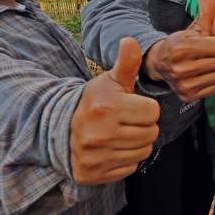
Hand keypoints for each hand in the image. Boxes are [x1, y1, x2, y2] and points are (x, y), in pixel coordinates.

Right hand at [71, 37, 159, 184]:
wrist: (61, 129)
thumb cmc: (96, 102)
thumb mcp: (110, 81)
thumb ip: (127, 63)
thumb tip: (130, 40)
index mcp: (107, 107)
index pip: (153, 112)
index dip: (146, 109)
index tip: (132, 107)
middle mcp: (100, 133)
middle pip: (151, 133)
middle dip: (143, 126)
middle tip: (126, 122)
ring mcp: (96, 156)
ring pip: (143, 152)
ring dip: (137, 144)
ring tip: (120, 134)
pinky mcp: (94, 174)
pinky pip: (130, 168)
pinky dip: (125, 160)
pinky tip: (112, 149)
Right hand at [143, 0, 214, 101]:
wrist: (161, 64)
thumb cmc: (182, 43)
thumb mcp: (193, 28)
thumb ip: (204, 12)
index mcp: (181, 48)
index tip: (207, 43)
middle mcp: (180, 68)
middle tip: (209, 55)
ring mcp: (183, 85)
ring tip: (207, 64)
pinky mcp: (187, 96)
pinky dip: (213, 81)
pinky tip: (203, 75)